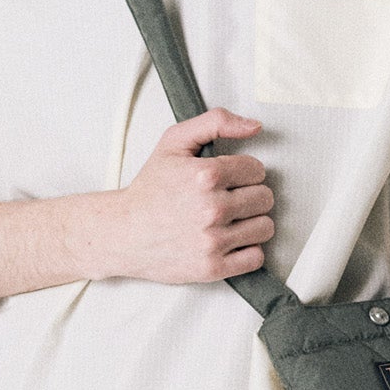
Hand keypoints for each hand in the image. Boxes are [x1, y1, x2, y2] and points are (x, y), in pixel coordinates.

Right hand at [111, 107, 274, 284]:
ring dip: (251, 222)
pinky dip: (247, 250)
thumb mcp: (174, 142)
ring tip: (230, 220)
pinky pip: (256, 257)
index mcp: (206, 175)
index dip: (244, 172)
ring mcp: (213, 241)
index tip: (230, 179)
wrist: (123, 233)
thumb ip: (216, 122)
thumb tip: (255, 127)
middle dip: (250, 195)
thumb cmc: (149, 189)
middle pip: (265, 198)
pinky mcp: (213, 267)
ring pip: (265, 227)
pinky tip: (230, 241)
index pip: (257, 170)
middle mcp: (212, 209)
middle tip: (229, 199)